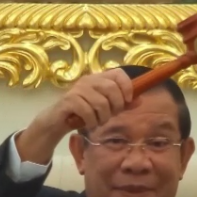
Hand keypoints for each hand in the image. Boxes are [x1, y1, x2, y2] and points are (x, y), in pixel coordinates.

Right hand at [16, 69, 134, 162]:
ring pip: (101, 103)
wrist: (57, 121)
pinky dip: (91, 121)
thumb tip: (140, 100)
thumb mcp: (105, 109)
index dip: (127, 86)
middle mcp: (88, 80)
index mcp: (98, 78)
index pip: (118, 73)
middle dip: (115, 106)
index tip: (127, 100)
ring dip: (102, 117)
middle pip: (111, 88)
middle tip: (109, 116)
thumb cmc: (82, 114)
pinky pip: (88, 112)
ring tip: (97, 121)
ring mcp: (78, 89)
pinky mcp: (69, 100)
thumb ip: (122, 104)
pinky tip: (88, 123)